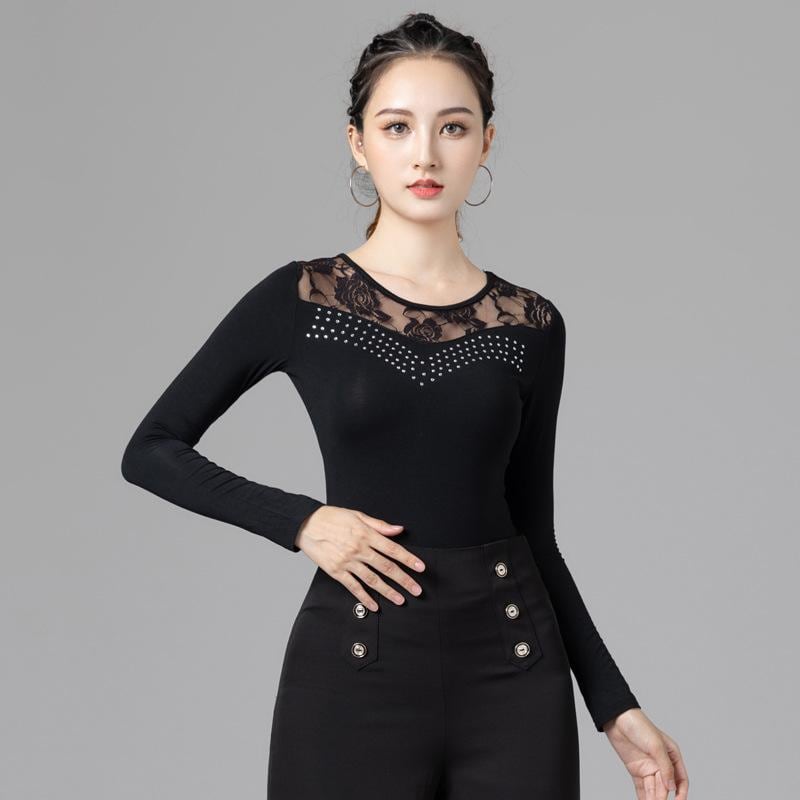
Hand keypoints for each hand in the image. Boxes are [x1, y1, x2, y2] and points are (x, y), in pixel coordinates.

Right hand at [294, 505, 425, 610]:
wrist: (306, 524)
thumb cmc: (332, 518)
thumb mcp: (357, 515)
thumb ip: (379, 525)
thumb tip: (398, 530)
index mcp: (365, 534)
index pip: (392, 549)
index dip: (408, 559)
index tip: (420, 568)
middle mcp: (358, 549)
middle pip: (386, 567)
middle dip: (404, 579)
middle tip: (417, 590)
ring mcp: (347, 562)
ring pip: (372, 580)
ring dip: (388, 591)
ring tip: (400, 600)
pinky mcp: (336, 571)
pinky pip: (353, 587)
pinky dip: (365, 598)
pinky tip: (374, 606)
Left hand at [602, 708, 688, 798]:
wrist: (616, 718)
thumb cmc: (639, 726)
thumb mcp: (656, 745)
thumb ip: (665, 767)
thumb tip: (672, 787)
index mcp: (672, 755)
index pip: (681, 779)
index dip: (681, 793)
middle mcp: (661, 763)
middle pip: (666, 787)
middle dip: (663, 798)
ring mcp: (648, 767)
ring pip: (654, 789)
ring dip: (653, 799)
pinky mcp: (636, 769)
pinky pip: (642, 788)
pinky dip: (643, 798)